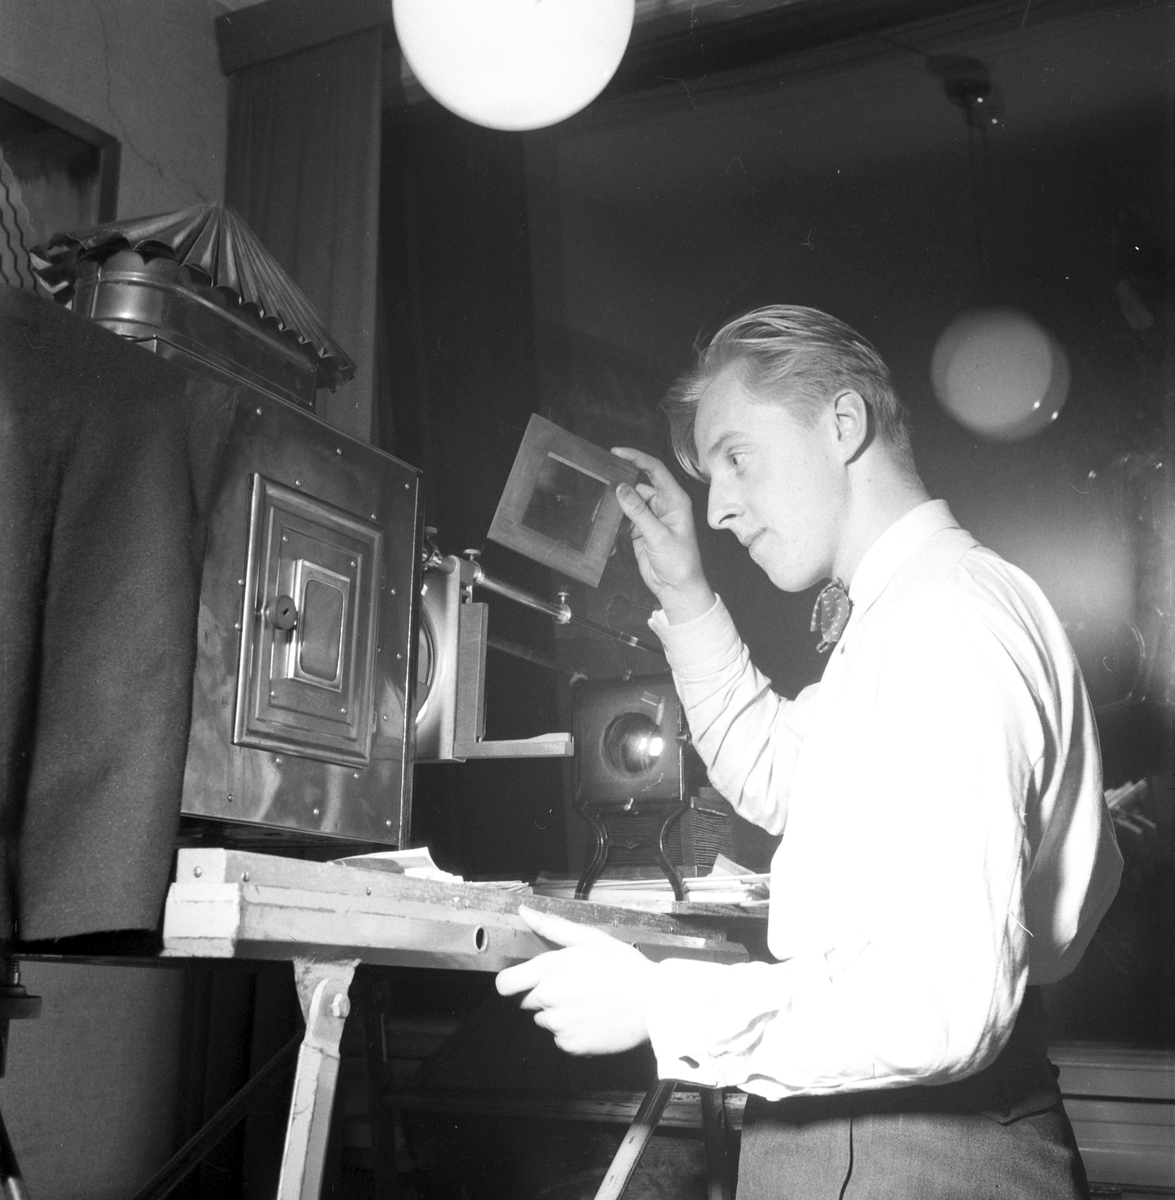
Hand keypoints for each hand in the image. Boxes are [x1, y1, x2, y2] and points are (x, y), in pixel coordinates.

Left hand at [496, 906, 654, 1055]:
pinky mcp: (570, 1045)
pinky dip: (571, 1031)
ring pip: (544, 1019)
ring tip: (587, 1002)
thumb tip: (524, 912)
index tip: (523, 980)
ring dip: (557, 1012)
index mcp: (551, 968)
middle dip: (542, 993)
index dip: (512, 981)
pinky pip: (560, 1038)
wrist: (654, 1004)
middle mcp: (549, 998)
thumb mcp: (591, 939)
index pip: (506, 983)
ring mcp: (559, 1025)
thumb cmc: (625, 968)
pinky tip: (592, 1018)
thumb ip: (553, 927)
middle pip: (526, 1001)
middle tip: (573, 986)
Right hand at [611, 448, 714, 623]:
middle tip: (602, 483)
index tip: (618, 452)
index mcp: (675, 500)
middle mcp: (664, 505)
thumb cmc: (680, 563)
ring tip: (601, 508)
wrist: (677, 588)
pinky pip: (625, 517)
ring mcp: (652, 517)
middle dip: (621, 484)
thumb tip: (622, 489)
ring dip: (616, 504)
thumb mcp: (659, 535)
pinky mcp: (641, 530)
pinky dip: (615, 519)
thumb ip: (639, 511)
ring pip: (629, 501)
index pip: (655, 470)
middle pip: (639, 484)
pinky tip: (607, 524)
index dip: (637, 458)